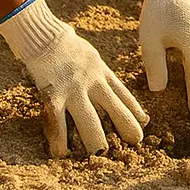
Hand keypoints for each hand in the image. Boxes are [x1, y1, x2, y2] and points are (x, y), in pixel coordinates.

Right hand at [0, 0, 147, 157]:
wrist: (44, 35)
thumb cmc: (67, 47)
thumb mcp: (92, 58)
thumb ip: (102, 75)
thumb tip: (111, 85)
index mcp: (102, 71)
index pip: (123, 93)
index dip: (134, 109)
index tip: (146, 122)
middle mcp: (92, 81)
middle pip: (114, 107)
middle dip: (126, 125)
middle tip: (136, 141)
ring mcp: (73, 88)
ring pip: (88, 118)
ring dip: (95, 138)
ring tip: (102, 154)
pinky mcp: (53, 94)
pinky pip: (57, 121)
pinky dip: (59, 139)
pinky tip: (60, 154)